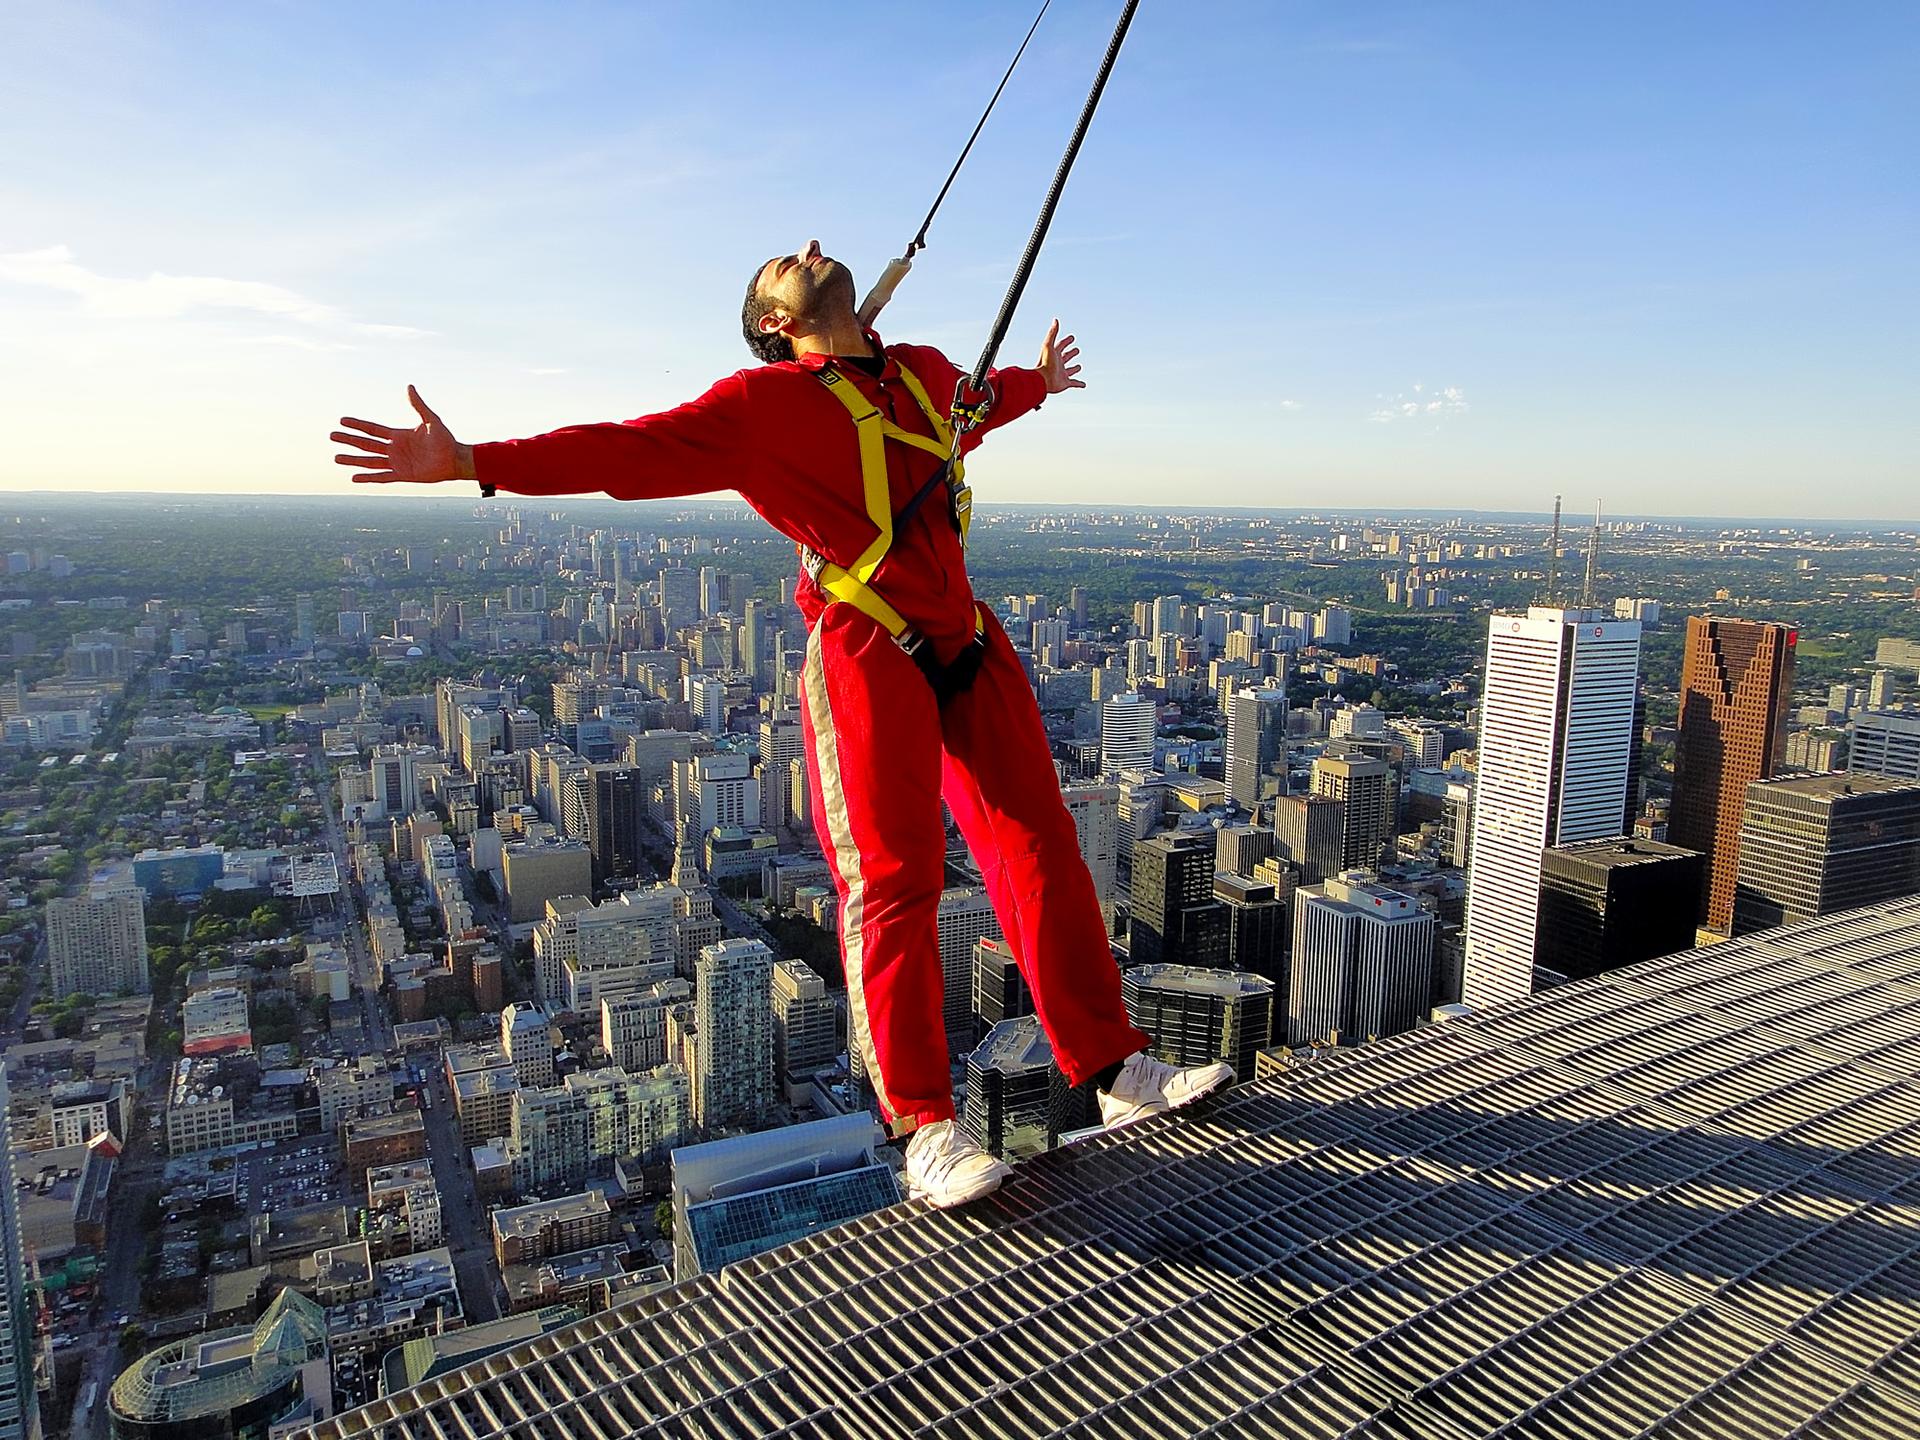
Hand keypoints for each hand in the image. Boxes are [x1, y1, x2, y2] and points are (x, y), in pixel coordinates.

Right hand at [332, 386, 473, 484]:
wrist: (455, 460)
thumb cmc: (445, 440)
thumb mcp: (431, 420)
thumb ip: (418, 405)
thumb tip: (409, 386)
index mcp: (398, 435)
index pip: (372, 429)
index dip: (357, 425)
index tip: (342, 420)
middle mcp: (394, 449)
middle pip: (366, 444)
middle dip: (349, 440)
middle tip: (331, 436)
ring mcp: (397, 463)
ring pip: (370, 461)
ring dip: (353, 460)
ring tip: (336, 458)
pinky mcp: (402, 476)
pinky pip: (382, 477)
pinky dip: (368, 478)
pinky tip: (354, 478)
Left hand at [1036, 319, 1083, 394]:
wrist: (1042, 380)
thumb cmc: (1044, 362)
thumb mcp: (1048, 345)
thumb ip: (1052, 332)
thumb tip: (1055, 320)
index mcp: (1054, 354)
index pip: (1061, 345)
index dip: (1066, 341)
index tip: (1072, 337)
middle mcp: (1058, 364)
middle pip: (1066, 357)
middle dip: (1071, 353)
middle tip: (1077, 350)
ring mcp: (1062, 373)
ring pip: (1070, 370)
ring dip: (1074, 368)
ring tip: (1079, 366)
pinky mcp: (1065, 383)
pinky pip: (1074, 383)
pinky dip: (1079, 384)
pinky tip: (1084, 385)